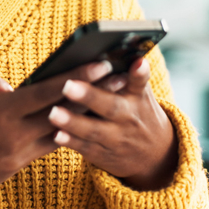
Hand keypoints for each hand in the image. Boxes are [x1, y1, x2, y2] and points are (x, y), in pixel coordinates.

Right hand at [0, 60, 119, 199]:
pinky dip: (67, 131)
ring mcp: (19, 154)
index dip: (77, 78)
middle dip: (96, 94)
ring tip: (112, 98)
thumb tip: (7, 81)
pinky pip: (48, 145)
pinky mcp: (17, 166)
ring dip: (89, 114)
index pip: (47, 93)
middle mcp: (15, 135)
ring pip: (63, 131)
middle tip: (123, 78)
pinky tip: (84, 119)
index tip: (101, 65)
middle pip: (66, 111)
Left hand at [48, 57, 177, 189]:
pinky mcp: (104, 155)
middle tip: (67, 86)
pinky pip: (86, 148)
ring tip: (53, 113)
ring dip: (73, 122)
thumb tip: (118, 54)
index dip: (139, 72)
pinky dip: (71, 142)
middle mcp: (129, 118)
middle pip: (110, 106)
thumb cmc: (139, 112)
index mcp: (138, 98)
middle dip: (89, 96)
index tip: (137, 61)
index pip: (140, 82)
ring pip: (94, 130)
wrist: (155, 155)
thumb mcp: (141, 94)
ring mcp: (116, 139)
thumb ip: (131, 77)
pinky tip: (56, 135)